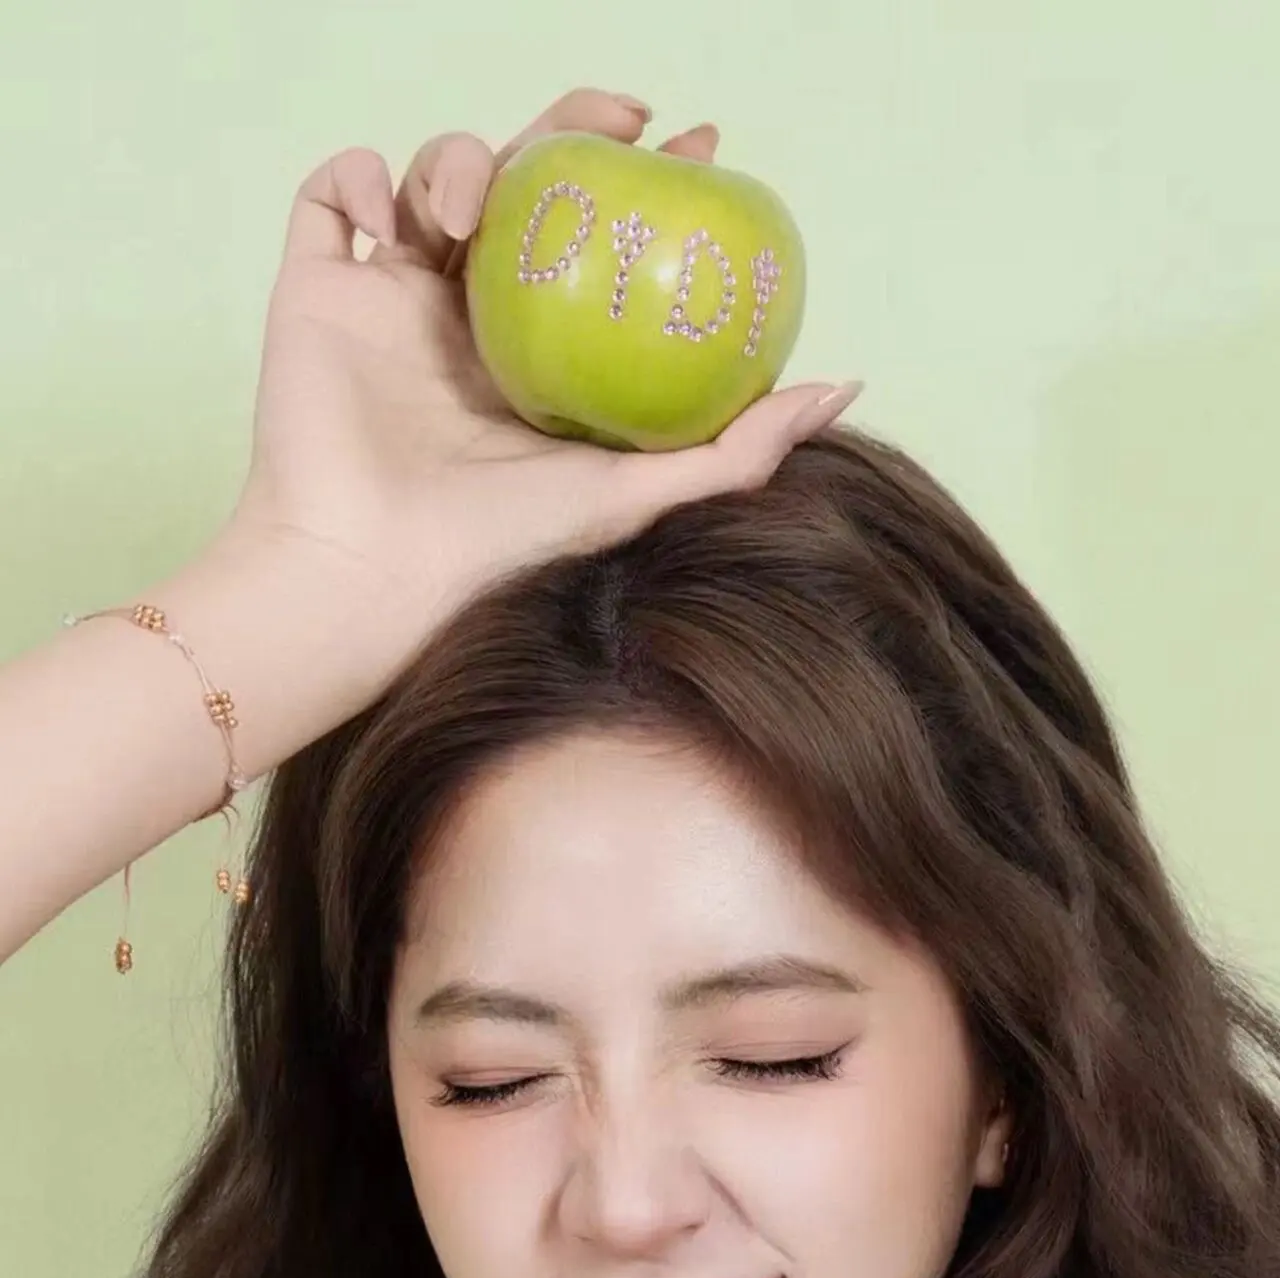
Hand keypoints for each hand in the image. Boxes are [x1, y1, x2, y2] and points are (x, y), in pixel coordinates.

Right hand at [223, 87, 861, 691]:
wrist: (368, 574)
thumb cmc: (494, 553)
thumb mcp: (635, 497)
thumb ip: (738, 449)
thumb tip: (844, 383)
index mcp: (535, 352)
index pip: (597, 239)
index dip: (643, 180)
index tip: (694, 151)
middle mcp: (464, 318)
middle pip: (518, 184)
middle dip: (565, 134)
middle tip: (611, 127)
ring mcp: (388, 302)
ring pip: (427, 175)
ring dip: (454, 159)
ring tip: (466, 216)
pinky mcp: (317, 292)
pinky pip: (330, 197)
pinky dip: (357, 177)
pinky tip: (390, 219)